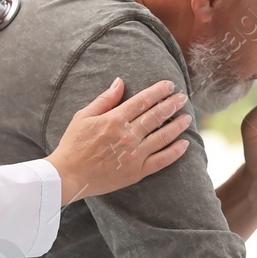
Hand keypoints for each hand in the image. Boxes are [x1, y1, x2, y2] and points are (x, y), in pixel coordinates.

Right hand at [47, 79, 192, 203]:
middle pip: (156, 116)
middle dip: (172, 104)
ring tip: (187, 117)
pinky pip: (161, 161)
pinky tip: (185, 144)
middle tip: (183, 97)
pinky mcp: (137, 172)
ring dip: (177, 125)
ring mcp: (134, 155)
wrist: (68, 175)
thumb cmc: (73, 145)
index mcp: (114, 120)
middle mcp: (127, 136)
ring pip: (163, 136)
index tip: (169, 85)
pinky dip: (175, 152)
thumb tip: (120, 82)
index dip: (158, 91)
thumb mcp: (83, 116)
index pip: (143, 101)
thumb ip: (104, 99)